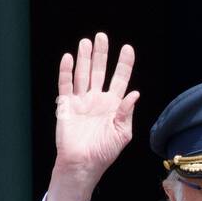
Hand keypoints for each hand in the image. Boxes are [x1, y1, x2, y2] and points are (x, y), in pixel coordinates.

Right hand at [45, 32, 139, 200]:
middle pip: (99, 71)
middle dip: (101, 54)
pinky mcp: (66, 106)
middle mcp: (97, 100)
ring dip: (84, 58)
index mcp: (113, 105)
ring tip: (86, 42)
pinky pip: (66, 85)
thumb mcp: (122, 134)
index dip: (124, 64)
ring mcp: (81, 101)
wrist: (82, 164)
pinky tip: (69, 58)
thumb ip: (126, 112)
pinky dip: (67, 72)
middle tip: (102, 37)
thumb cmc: (104, 152)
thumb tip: (135, 93)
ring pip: (83, 74)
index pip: (120, 79)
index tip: (127, 48)